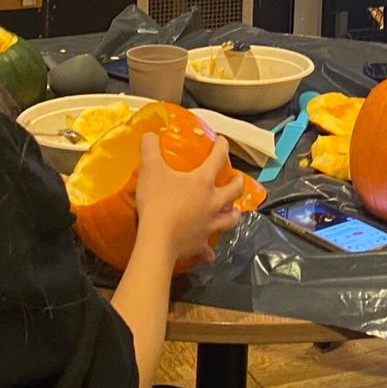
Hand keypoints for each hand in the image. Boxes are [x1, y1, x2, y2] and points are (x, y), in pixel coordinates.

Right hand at [133, 132, 243, 267]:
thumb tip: (149, 134)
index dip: (221, 147)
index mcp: (203, 182)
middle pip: (234, 191)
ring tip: (234, 211)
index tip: (222, 141)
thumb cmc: (157, 202)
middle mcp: (212, 202)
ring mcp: (209, 225)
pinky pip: (208, 249)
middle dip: (238, 182)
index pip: (217, 159)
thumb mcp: (150, 169)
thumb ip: (150, 148)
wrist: (157, 239)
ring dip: (233, 214)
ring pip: (230, 219)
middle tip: (237, 178)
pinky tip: (209, 253)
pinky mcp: (201, 244)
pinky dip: (209, 250)